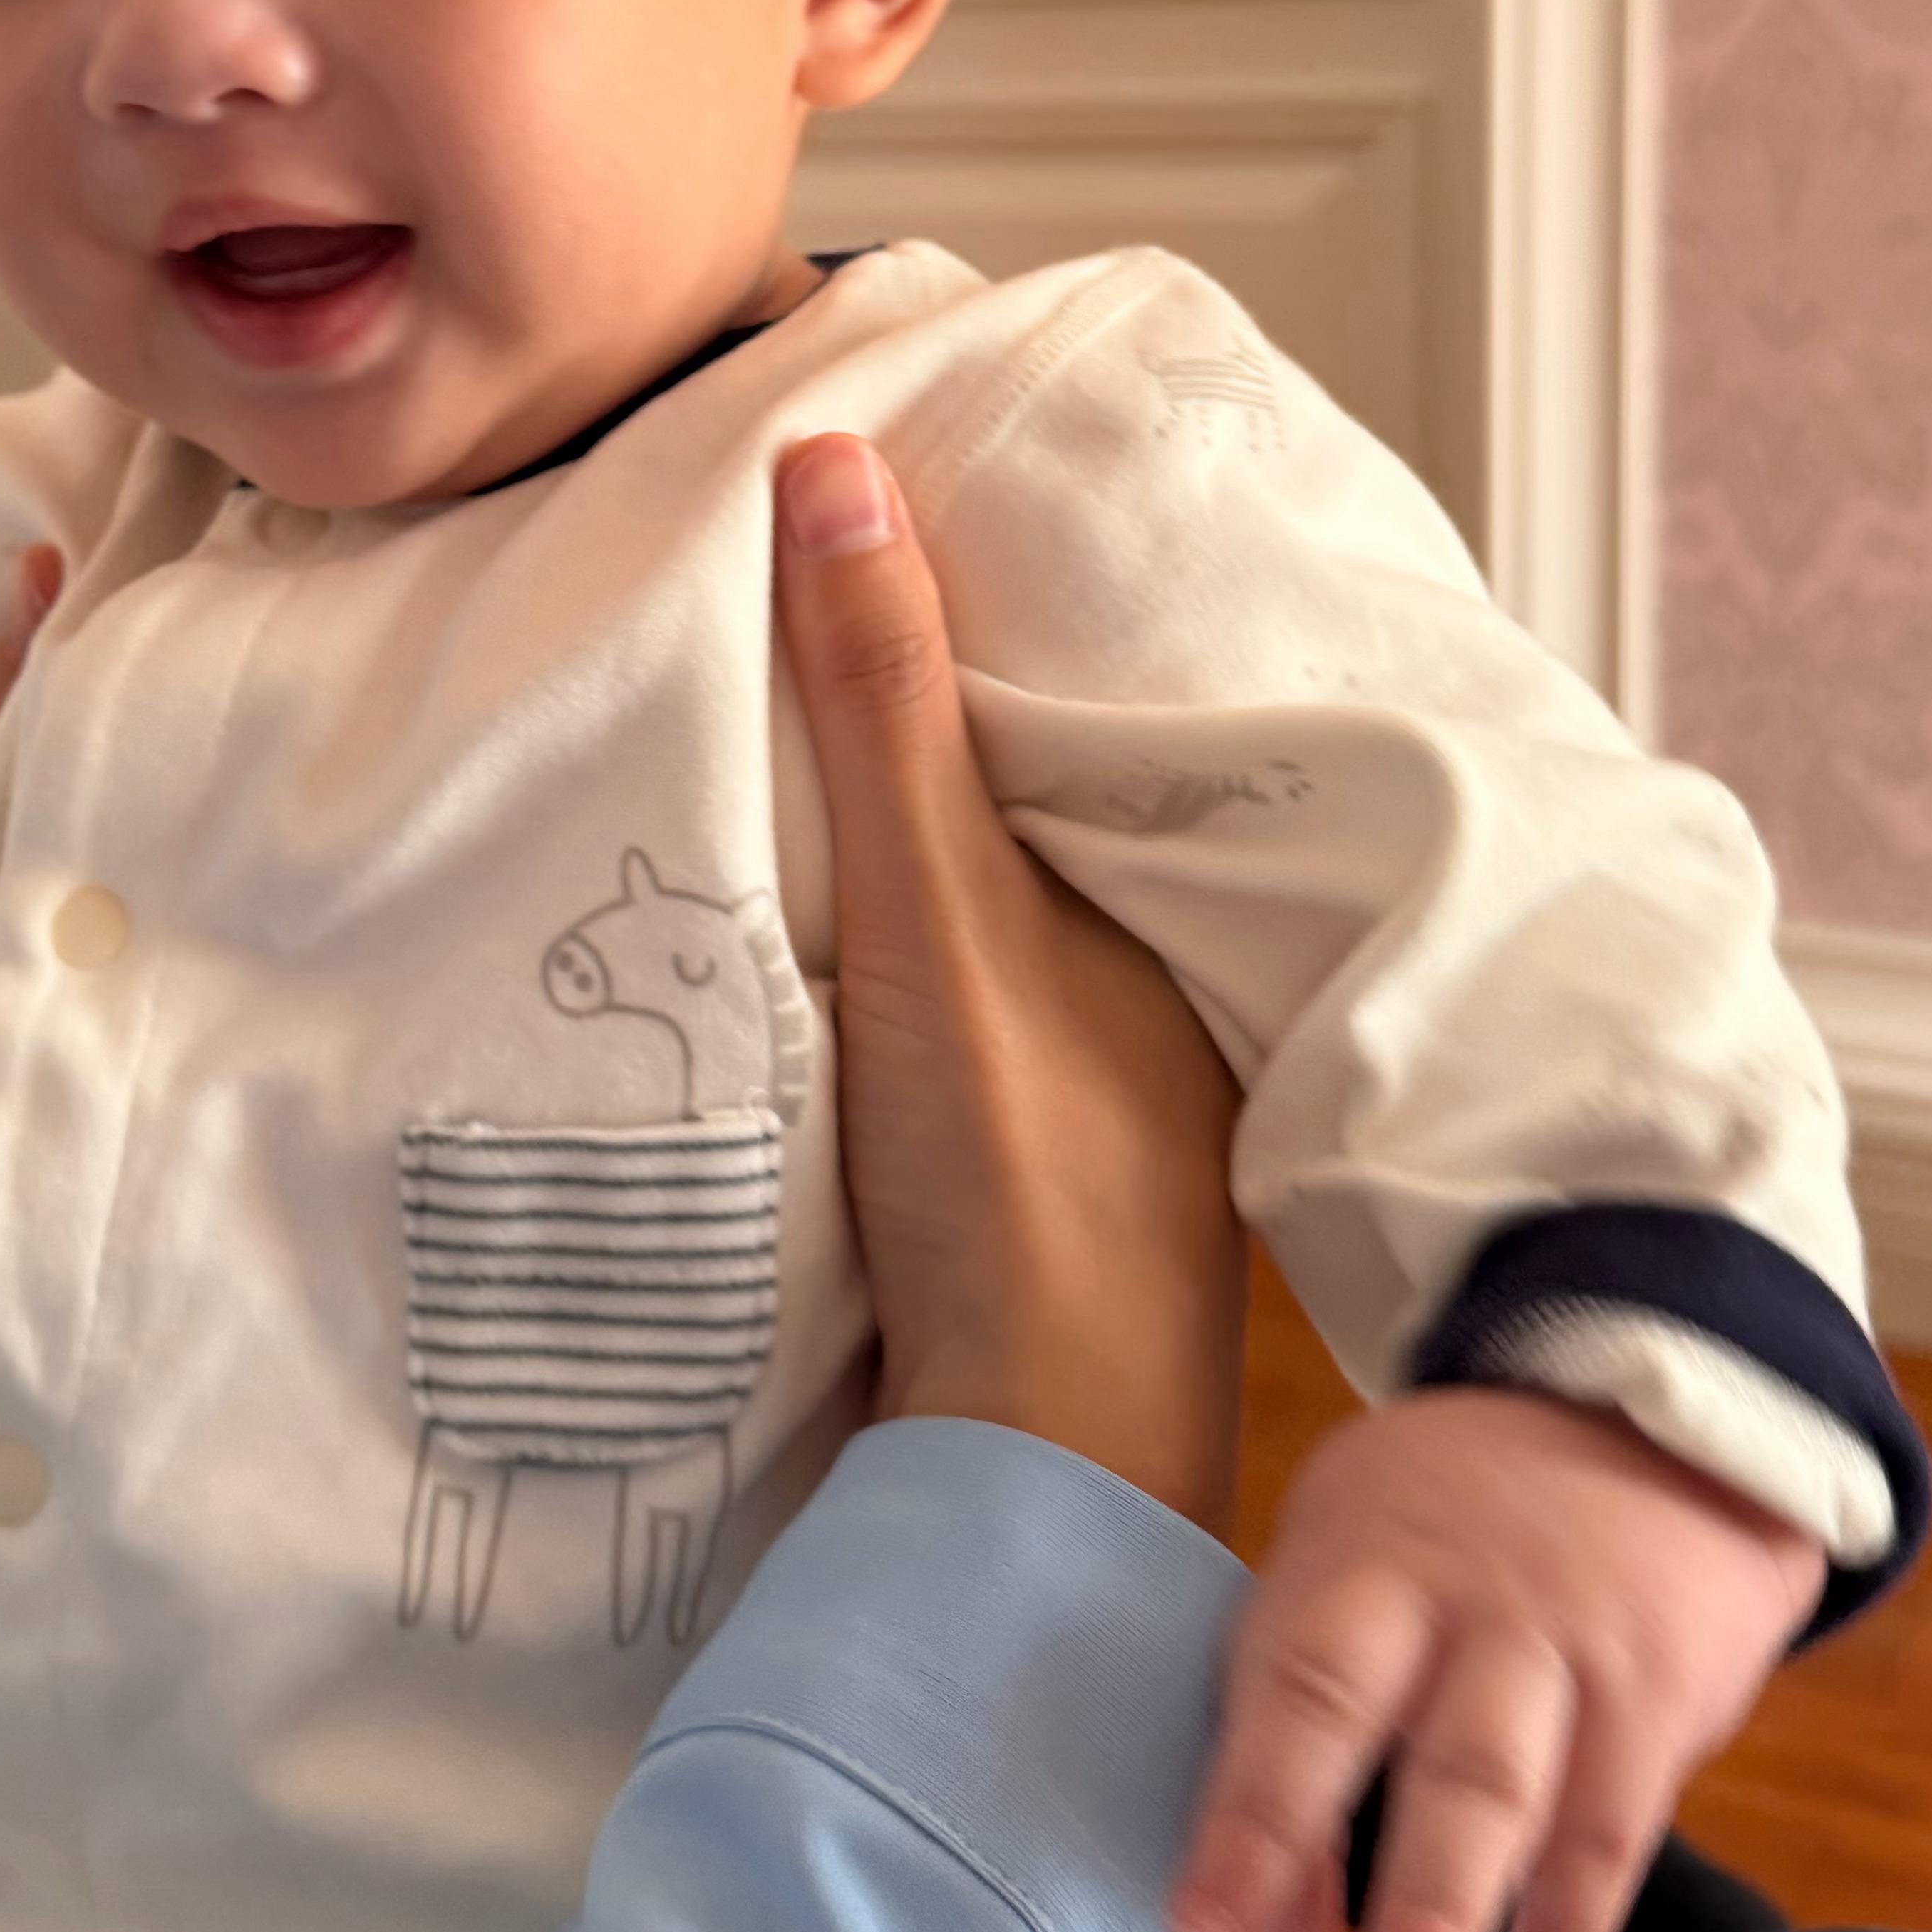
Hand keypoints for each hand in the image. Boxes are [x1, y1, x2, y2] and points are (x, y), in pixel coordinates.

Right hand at [772, 432, 1245, 1534]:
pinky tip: (783, 898)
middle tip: (797, 562)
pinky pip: (925, 992)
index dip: (990, 603)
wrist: (1019, 1475)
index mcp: (1167, 906)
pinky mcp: (995, 1159)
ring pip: (967, 901)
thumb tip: (840, 456)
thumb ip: (885, 704)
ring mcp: (1071, 1078)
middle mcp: (1137, 980)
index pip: (1075, 704)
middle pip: (1013, 800)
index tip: (895, 491)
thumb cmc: (1018, 1187)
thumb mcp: (940, 913)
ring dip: (882, 830)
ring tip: (764, 696)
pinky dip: (861, 935)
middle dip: (924, 705)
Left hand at [1172, 1387, 1823, 1931]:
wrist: (1646, 1411)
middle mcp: (1461, 1603)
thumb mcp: (1357, 1567)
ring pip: (1510, 1790)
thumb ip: (1304, 1726)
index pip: (1290, 1692)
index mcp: (1359, 1564)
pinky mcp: (1660, 1682)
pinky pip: (1621, 1811)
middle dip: (1367, 1892)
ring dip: (1454, 1924)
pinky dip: (1580, 1910)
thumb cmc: (1452, 1523)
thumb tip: (1276, 1922)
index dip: (1244, 1816)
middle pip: (1411, 1748)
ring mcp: (1566, 1644)